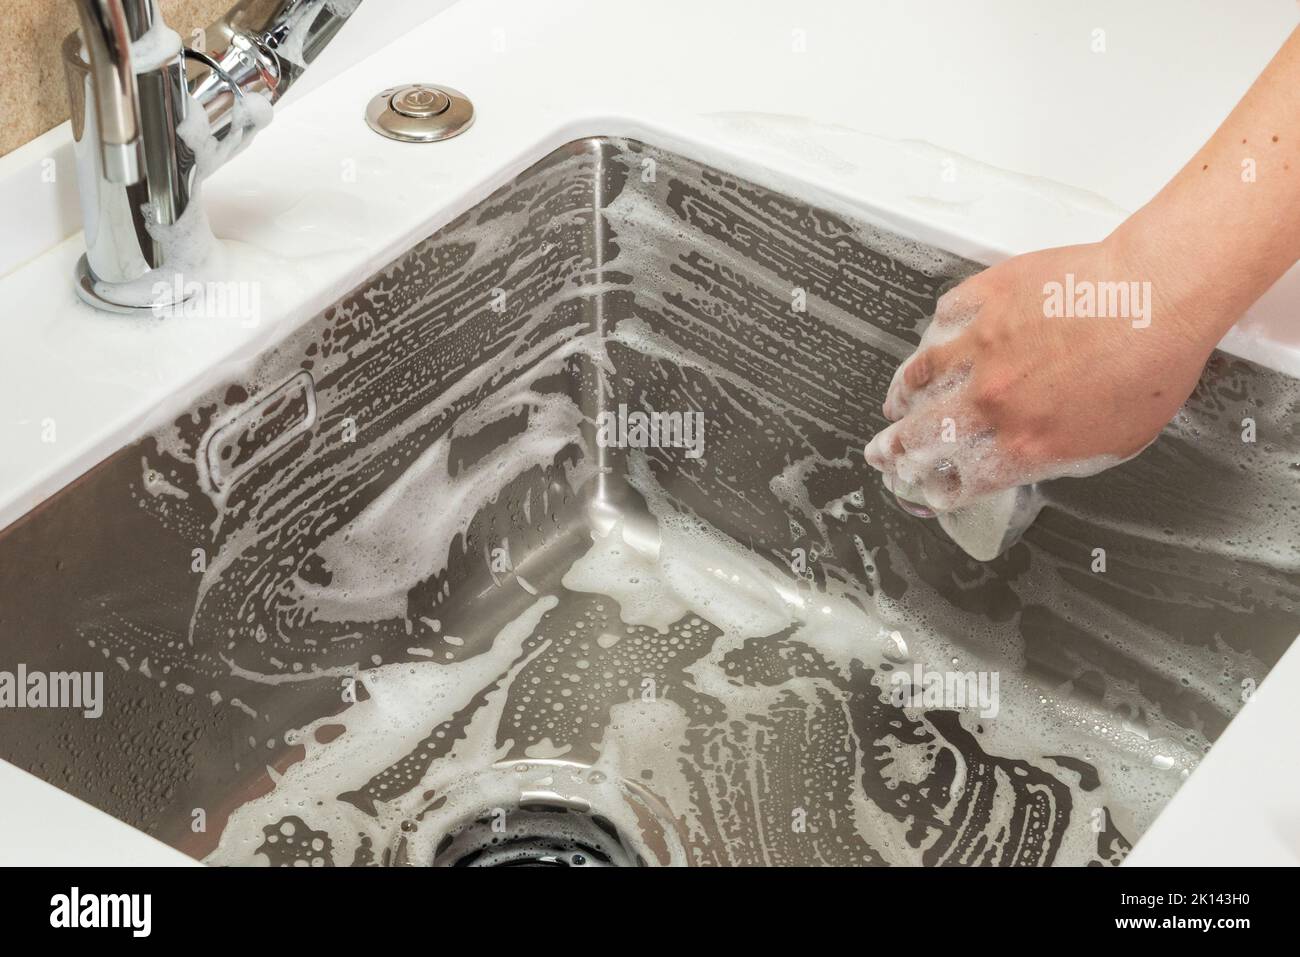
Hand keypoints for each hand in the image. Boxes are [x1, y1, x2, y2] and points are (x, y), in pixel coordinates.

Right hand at [863, 239, 1222, 511]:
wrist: (1154, 295)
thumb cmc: (1148, 366)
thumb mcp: (1110, 444)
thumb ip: (1055, 457)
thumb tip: (1027, 462)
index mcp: (1021, 444)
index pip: (957, 480)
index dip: (935, 489)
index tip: (928, 488)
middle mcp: (989, 401)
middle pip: (921, 437)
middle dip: (895, 454)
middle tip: (883, 455)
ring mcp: (978, 347)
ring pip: (917, 380)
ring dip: (901, 400)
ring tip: (893, 406)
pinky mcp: (981, 301)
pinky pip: (940, 322)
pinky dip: (931, 338)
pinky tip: (929, 346)